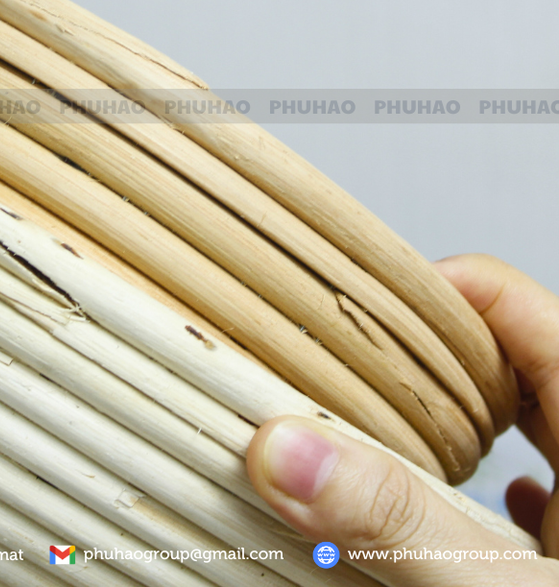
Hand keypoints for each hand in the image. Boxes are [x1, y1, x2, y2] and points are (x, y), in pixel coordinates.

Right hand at [247, 254, 558, 584]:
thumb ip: (400, 522)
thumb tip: (284, 450)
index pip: (504, 297)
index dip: (421, 293)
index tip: (341, 318)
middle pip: (507, 352)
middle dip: (421, 359)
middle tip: (342, 372)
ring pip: (527, 418)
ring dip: (455, 421)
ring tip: (385, 428)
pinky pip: (549, 486)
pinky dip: (495, 484)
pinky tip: (474, 510)